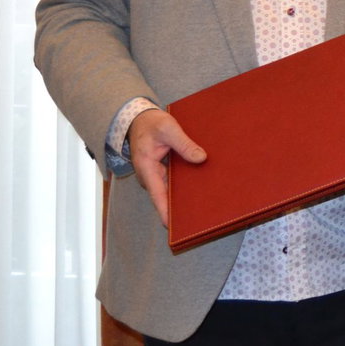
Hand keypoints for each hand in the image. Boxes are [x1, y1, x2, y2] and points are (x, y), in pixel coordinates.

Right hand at [128, 109, 206, 228]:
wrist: (140, 119)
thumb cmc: (151, 123)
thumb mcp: (168, 128)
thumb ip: (184, 143)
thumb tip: (201, 158)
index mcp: (147, 168)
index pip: (157, 195)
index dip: (165, 212)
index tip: (173, 226)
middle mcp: (150, 176)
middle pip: (166, 197)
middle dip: (179, 208)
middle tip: (198, 218)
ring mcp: (156, 175)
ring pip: (171, 191)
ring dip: (184, 196)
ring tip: (204, 206)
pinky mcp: (163, 171)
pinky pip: (174, 182)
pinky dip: (185, 185)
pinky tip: (201, 187)